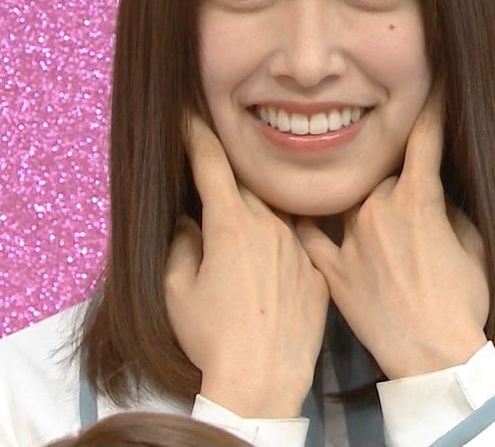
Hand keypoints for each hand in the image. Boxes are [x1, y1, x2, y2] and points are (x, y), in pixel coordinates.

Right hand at [163, 112, 329, 417]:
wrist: (263, 380)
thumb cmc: (212, 338)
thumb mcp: (176, 290)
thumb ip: (180, 245)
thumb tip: (188, 224)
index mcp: (230, 224)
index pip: (211, 163)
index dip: (196, 133)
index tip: (188, 114)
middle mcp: (270, 225)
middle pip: (246, 186)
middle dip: (227, 180)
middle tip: (213, 179)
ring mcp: (299, 246)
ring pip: (276, 213)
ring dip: (259, 214)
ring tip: (244, 238)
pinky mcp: (319, 271)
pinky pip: (298, 245)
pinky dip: (281, 248)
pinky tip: (269, 273)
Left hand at [296, 87, 488, 379]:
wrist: (435, 358)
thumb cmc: (464, 303)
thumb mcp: (472, 244)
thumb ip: (449, 208)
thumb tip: (435, 192)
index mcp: (418, 198)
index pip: (424, 138)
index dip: (430, 107)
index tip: (432, 82)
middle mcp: (378, 207)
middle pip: (379, 172)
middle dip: (389, 172)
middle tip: (397, 185)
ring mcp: (350, 238)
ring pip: (344, 195)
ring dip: (350, 192)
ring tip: (343, 189)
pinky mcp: (331, 270)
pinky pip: (308, 234)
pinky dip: (302, 219)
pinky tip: (291, 207)